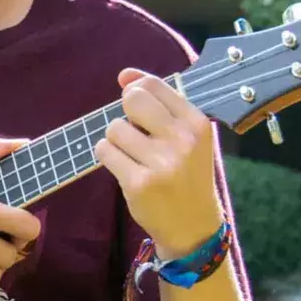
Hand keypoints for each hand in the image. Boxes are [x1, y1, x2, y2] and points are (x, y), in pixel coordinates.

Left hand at [94, 69, 226, 258]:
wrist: (193, 225)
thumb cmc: (186, 173)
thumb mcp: (186, 136)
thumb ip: (158, 101)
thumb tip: (124, 74)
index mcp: (197, 123)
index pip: (153, 85)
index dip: (135, 91)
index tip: (138, 110)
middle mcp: (182, 140)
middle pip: (132, 99)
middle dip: (125, 114)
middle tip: (134, 134)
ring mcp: (161, 163)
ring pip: (113, 128)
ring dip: (115, 140)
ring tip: (133, 156)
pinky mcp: (139, 183)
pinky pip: (104, 151)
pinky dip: (107, 156)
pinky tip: (124, 167)